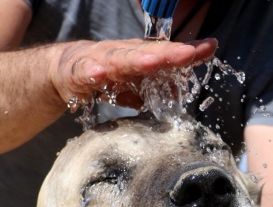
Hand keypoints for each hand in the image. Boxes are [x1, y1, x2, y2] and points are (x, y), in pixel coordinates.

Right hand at [48, 38, 217, 110]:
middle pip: (147, 52)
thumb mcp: (134, 82)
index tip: (209, 47)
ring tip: (152, 62)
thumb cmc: (104, 74)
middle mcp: (122, 54)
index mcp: (139, 56)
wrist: (63, 71)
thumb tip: (179, 94)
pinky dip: (92, 72)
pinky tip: (98, 74)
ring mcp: (99, 61)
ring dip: (136, 60)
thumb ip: (156, 87)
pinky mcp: (77, 73)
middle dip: (169, 53)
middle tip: (188, 53)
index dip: (186, 51)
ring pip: (119, 59)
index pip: (166, 52)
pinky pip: (85, 73)